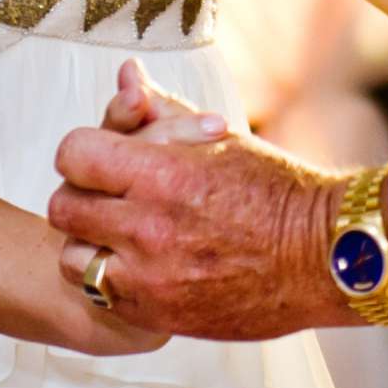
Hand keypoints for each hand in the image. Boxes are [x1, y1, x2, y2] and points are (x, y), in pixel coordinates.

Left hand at [49, 62, 347, 340]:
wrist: (322, 256)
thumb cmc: (273, 187)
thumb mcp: (218, 138)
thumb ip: (162, 108)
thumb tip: (126, 74)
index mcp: (163, 173)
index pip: (74, 153)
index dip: (84, 151)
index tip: (104, 157)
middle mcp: (148, 226)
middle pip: (64, 206)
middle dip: (82, 194)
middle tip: (110, 195)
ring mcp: (151, 277)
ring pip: (73, 258)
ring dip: (90, 243)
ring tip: (123, 234)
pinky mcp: (158, 314)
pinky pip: (102, 296)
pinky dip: (113, 279)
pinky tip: (143, 264)